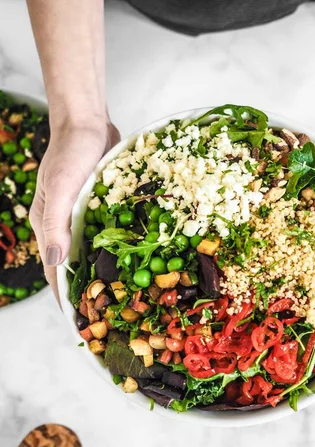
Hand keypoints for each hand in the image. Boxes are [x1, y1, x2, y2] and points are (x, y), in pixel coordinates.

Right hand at [30, 119, 119, 302]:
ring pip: (93, 255)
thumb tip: (57, 262)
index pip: (56, 272)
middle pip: (75, 268)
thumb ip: (56, 223)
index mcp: (48, 227)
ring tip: (124, 298)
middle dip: (89, 292)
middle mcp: (65, 227)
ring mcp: (83, 219)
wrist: (87, 123)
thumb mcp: (60, 187)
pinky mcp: (100, 210)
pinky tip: (134, 264)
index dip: (67, 298)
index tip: (81, 323)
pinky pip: (108, 236)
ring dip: (104, 275)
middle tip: (109, 318)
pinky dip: (117, 252)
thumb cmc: (70, 153)